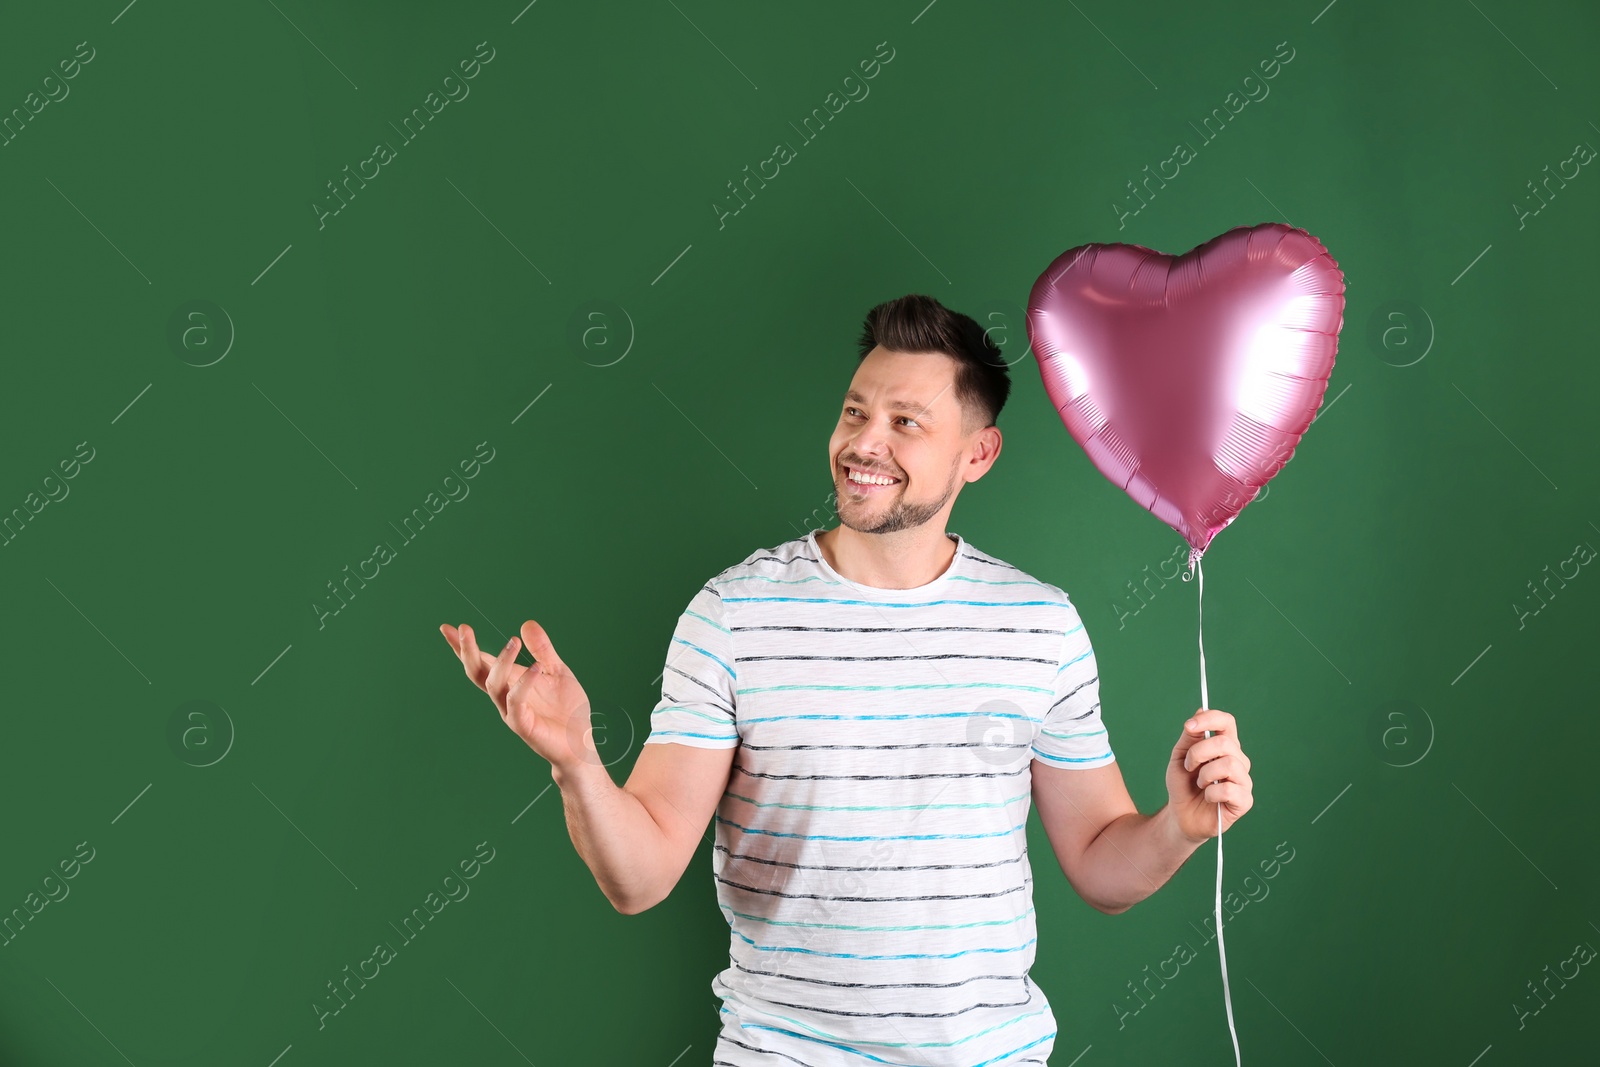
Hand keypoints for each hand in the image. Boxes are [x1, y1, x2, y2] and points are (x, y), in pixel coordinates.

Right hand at [440, 620, 596, 769]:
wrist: (581, 741)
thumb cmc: (566, 709)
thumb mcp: (556, 670)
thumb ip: (542, 649)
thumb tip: (526, 623)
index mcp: (509, 682)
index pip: (481, 662)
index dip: (463, 647)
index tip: (448, 628)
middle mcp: (504, 696)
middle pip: (477, 673)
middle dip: (467, 651)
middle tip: (464, 628)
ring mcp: (511, 711)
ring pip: (493, 685)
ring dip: (501, 661)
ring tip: (514, 641)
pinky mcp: (523, 725)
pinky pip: (516, 702)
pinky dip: (524, 684)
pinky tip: (536, 668)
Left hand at [1165, 708, 1252, 842]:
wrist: (1180, 815)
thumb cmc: (1183, 785)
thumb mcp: (1180, 757)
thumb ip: (1190, 737)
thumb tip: (1201, 710)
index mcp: (1224, 746)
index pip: (1227, 722)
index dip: (1209, 719)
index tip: (1189, 726)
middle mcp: (1238, 760)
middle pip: (1225, 743)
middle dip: (1198, 753)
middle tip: (1188, 766)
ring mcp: (1243, 780)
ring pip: (1229, 764)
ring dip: (1204, 774)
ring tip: (1199, 784)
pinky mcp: (1244, 801)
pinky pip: (1230, 790)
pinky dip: (1211, 793)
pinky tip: (1208, 798)